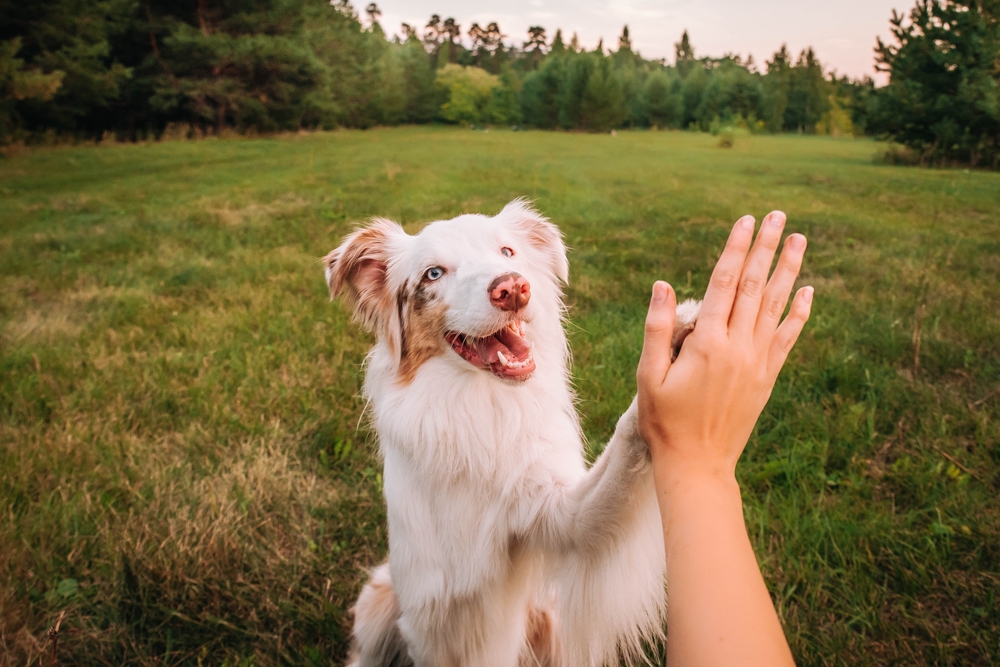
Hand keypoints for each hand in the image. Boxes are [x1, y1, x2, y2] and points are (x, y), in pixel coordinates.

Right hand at [636, 211, 811, 482]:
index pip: (724, 283)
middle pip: (754, 286)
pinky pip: (787, 338)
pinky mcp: (767, 377)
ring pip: (776, 306)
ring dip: (787, 270)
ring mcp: (757, 362)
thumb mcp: (649, 375)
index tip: (745, 221)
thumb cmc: (664, 421)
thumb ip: (658, 328)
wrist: (698, 464)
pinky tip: (807, 292)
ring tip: (798, 240)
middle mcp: (739, 347)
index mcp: (707, 343)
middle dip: (765, 248)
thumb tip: (664, 284)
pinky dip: (799, 313)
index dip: (735, 249)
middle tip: (777, 216)